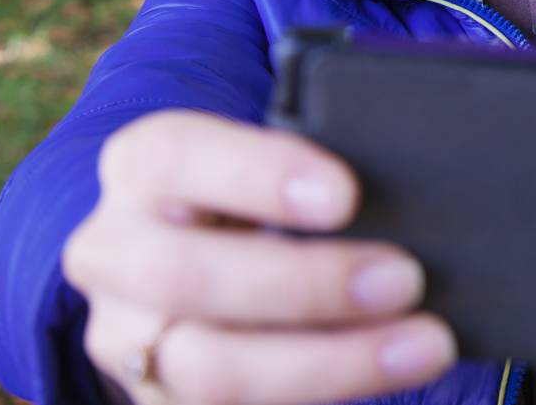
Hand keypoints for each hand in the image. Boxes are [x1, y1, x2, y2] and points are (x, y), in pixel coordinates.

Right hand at [63, 110, 456, 404]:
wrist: (202, 261)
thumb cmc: (262, 196)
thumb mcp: (269, 168)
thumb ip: (314, 179)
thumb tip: (410, 206)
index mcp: (142, 165)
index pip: (181, 155)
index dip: (261, 174)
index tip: (346, 195)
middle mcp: (114, 251)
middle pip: (186, 275)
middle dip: (306, 283)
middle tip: (406, 278)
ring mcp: (126, 338)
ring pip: (211, 367)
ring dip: (328, 361)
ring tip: (421, 343)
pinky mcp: (158, 400)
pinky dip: (323, 394)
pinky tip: (387, 375)